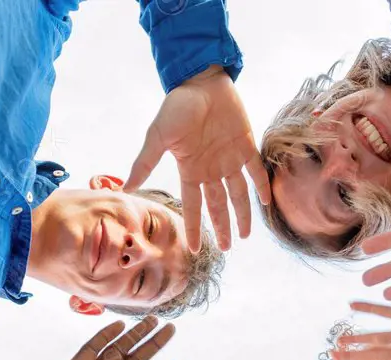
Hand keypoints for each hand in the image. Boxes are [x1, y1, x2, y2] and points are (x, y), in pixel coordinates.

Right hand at [125, 66, 271, 251]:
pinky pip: (256, 172)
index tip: (194, 249)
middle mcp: (211, 170)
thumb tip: (125, 187)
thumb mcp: (158, 136)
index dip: (193, 227)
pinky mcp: (246, 146)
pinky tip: (265, 202)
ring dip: (242, 215)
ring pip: (238, 194)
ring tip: (245, 235)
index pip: (193, 206)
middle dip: (222, 227)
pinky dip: (261, 186)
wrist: (201, 80)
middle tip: (226, 249)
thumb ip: (146, 163)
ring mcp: (229, 159)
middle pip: (218, 206)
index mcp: (190, 170)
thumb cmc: (177, 106)